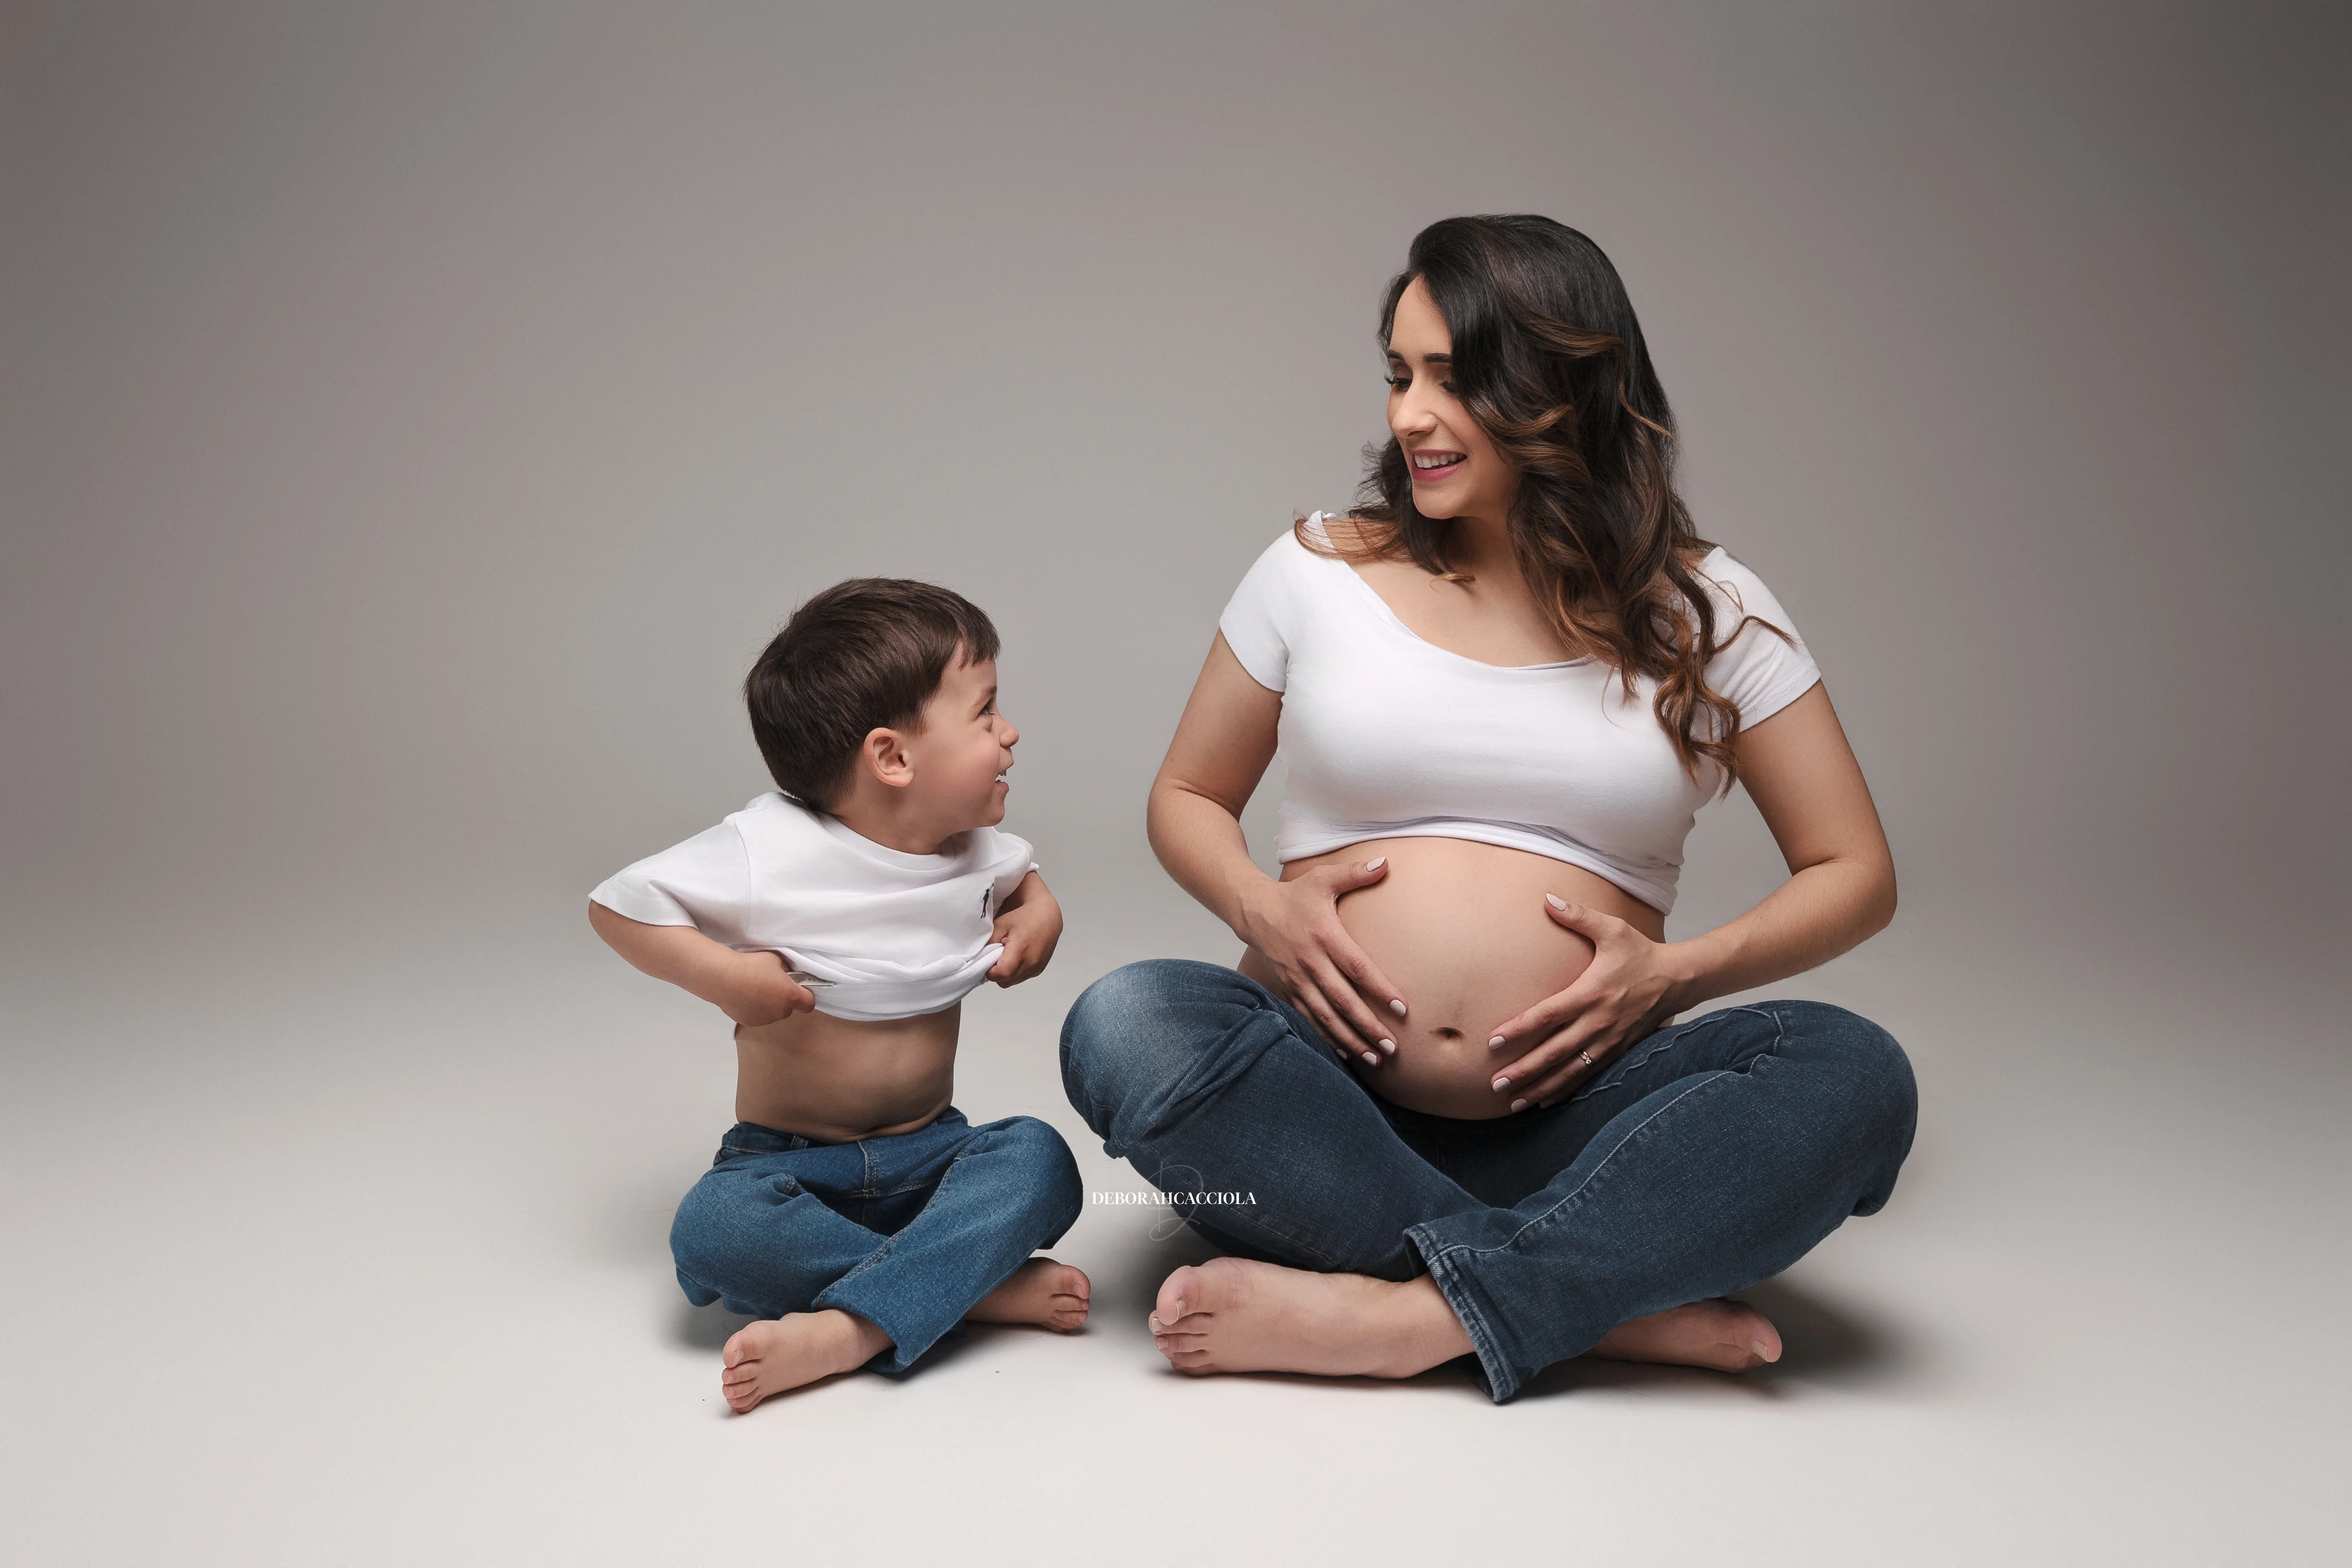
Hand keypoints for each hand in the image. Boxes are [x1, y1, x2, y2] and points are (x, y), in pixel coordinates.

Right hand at [721, 951, 818, 1027]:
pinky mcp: (749, 1022)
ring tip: (755, 989)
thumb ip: (785, 969)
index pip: (808, 1004)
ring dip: (769, 1004)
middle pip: (789, 1008)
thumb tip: (784, 973)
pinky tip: (745, 996)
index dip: (805, 996)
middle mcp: (780, 1011)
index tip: (799, 988)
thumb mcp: (775, 959)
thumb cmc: (750, 966)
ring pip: (772, 1012)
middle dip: (783, 998)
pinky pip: (757, 1015)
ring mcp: (764, 1019)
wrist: (724, 978)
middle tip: (772, 984)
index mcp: (790, 996)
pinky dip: (755, 1008)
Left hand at [987, 880, 1062, 985]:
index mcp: (1020, 950)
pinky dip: (1016, 972)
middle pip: (1006, 982)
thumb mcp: (1001, 924)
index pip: (1001, 974)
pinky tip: (1018, 956)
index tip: (988, 960)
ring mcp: (1037, 968)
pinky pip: (1022, 978)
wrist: (1047, 915)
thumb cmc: (1022, 917)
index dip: (990, 971)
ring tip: (1008, 955)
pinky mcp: (1039, 969)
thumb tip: (981, 957)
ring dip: (1007, 973)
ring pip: (1014, 981)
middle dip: (998, 973)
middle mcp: (1031, 963)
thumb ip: (989, 942)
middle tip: (996, 957)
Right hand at [1235, 858, 1407, 1065]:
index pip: (1356, 967)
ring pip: (1326, 1015)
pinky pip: (1309, 1017)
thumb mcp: (1323, 878)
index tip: (1401, 1007)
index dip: (1378, 988)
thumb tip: (1386, 863)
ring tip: (1374, 1056)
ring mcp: (1297, 978)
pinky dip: (1327, 1036)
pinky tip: (1345, 1052)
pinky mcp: (1289, 988)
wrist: (1252, 910)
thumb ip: (1355, 873)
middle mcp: (1310, 961)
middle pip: (1343, 1000)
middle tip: (1392, 1046)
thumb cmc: (1294, 895)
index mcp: (1324, 935)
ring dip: (1350, 1038)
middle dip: (1367, 1025)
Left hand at [1485, 896, 1684, 1108]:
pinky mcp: (1616, 1051)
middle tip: (1494, 1085)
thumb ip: (1578, 916)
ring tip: (1512, 1102)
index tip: (1492, 1041)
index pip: (1547, 1015)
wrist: (1679, 979)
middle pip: (1554, 1052)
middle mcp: (1597, 1022)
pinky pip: (1587, 1076)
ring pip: (1569, 1072)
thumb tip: (1547, 897)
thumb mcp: (1612, 929)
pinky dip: (1565, 1091)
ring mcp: (1608, 1041)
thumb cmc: (1641, 953)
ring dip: (1540, 1087)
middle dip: (1523, 1070)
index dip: (1519, 1029)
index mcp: (1590, 993)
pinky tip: (1544, 1101)